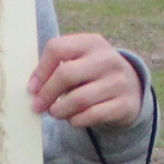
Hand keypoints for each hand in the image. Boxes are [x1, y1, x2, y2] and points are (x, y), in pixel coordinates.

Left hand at [28, 34, 142, 128]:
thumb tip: (33, 88)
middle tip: (38, 106)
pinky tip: (73, 118)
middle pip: (66, 74)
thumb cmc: (92, 75)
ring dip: (60, 110)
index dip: (40, 70)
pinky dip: (76, 120)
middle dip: (47, 94)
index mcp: (91, 42)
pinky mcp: (124, 104)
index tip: (32, 88)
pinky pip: (92, 115)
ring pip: (78, 99)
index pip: (57, 48)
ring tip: (55, 112)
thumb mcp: (80, 61)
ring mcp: (118, 81)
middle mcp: (107, 58)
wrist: (130, 88)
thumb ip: (57, 67)